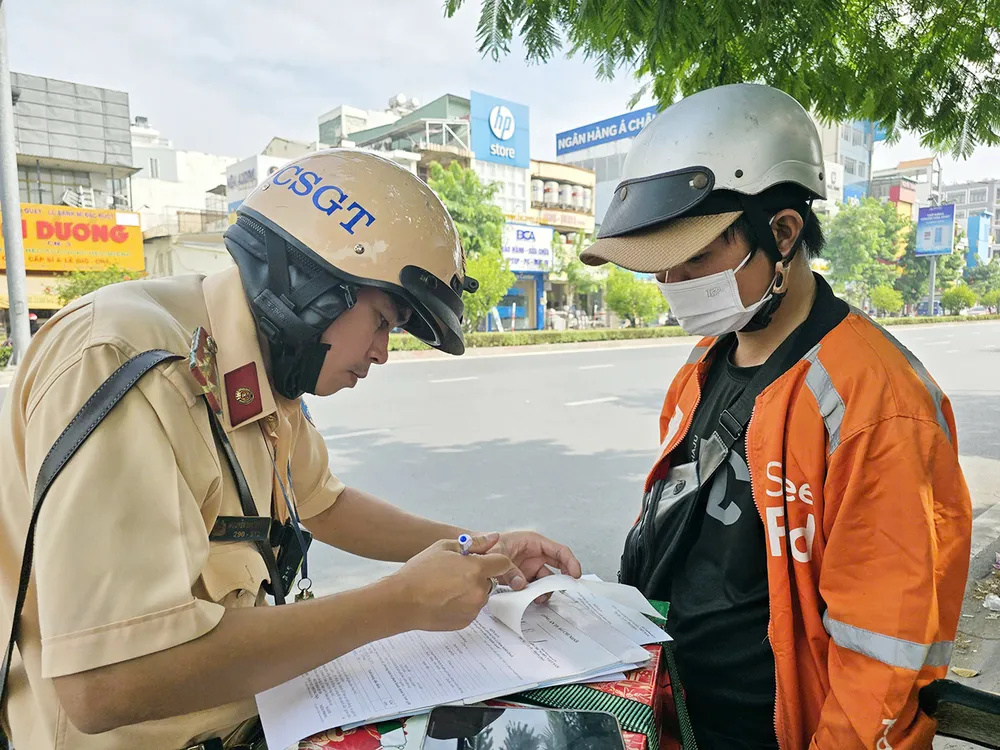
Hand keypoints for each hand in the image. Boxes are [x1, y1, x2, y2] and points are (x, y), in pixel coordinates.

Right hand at [390, 533, 515, 631]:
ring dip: (470, 590)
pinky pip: (471, 609)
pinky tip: (444, 599)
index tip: (488, 561)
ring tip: (446, 587)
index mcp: (476, 570)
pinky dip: (463, 604)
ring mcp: (473, 609)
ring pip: (480, 596)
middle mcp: (478, 591)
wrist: (402, 601)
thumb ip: (475, 543)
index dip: (496, 560)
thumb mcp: (444, 547)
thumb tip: (492, 538)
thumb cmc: (419, 573)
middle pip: (490, 580)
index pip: (503, 563)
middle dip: (478, 575)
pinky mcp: (465, 622)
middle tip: (456, 573)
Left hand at [489, 531, 582, 600]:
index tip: (575, 574)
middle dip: (564, 577)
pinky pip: (535, 587)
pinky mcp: (524, 577)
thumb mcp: (496, 554)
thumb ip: (509, 569)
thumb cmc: (487, 545)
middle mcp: (535, 554)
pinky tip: (531, 599)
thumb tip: (521, 584)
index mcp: (533, 542)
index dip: (570, 562)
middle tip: (567, 589)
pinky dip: (535, 594)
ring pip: (546, 580)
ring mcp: (530, 566)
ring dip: (546, 590)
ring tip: (539, 598)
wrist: (475, 553)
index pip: (559, 550)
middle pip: (558, 565)